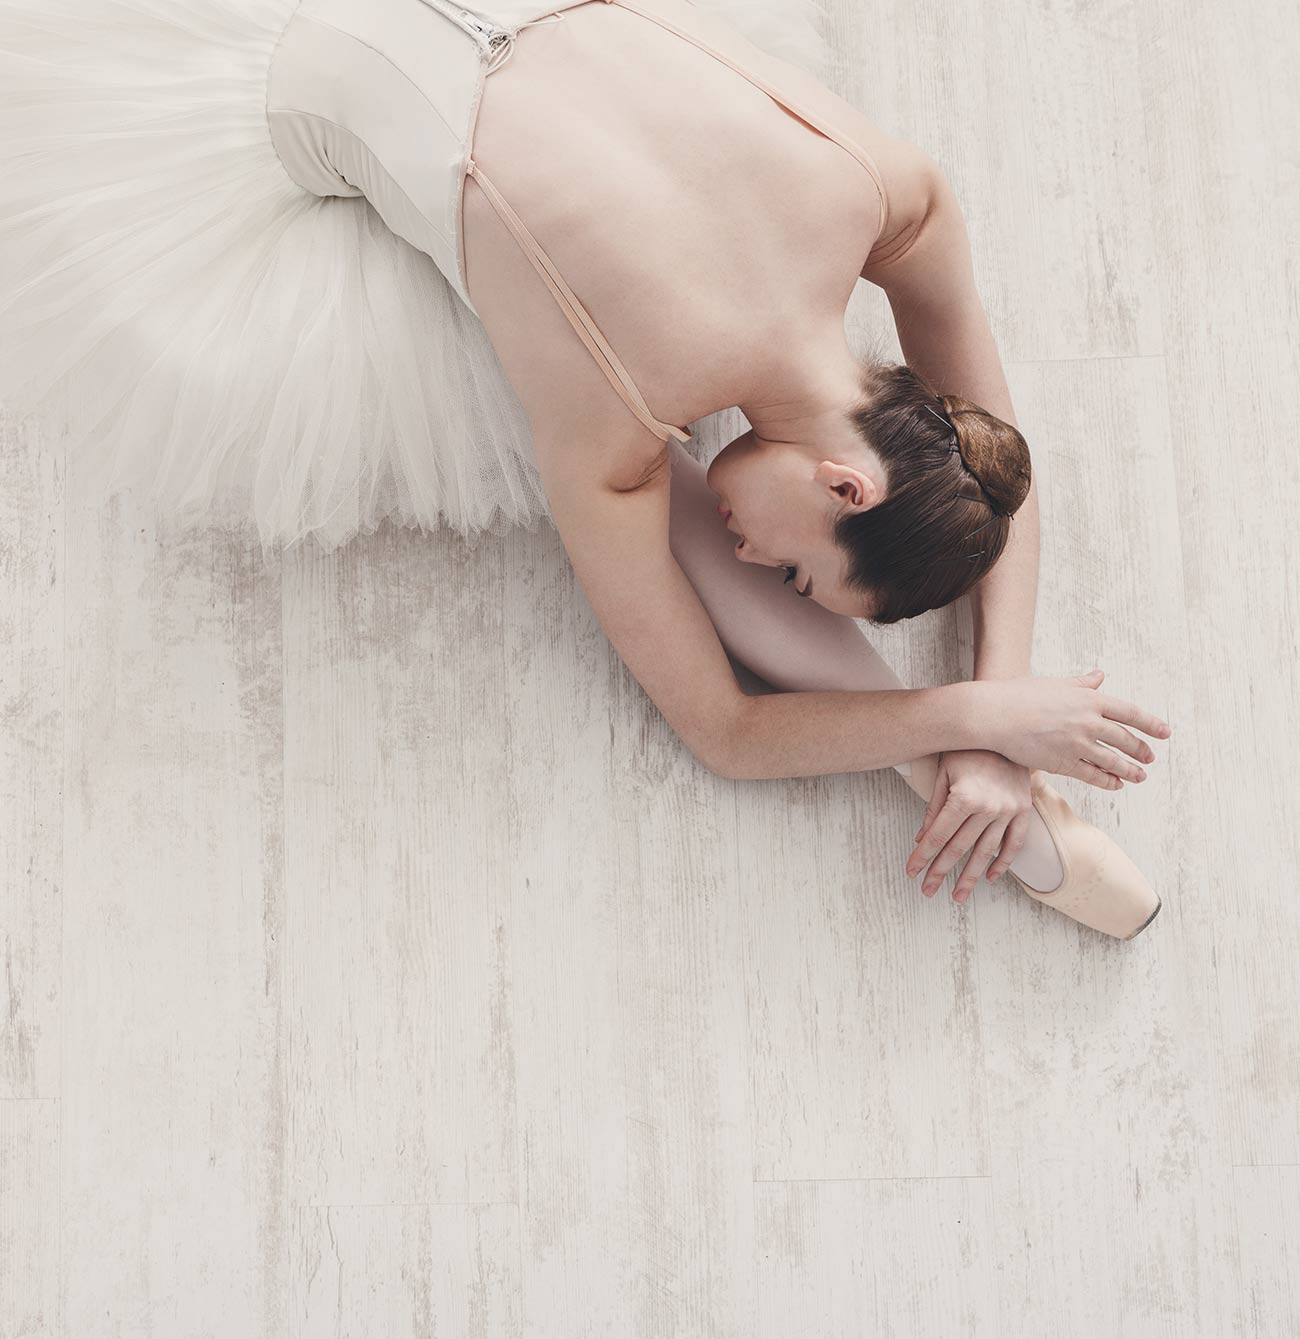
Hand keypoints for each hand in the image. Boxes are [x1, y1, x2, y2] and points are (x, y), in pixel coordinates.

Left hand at [906, 750, 1034, 901]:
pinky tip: (989, 877)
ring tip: (958, 896)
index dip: (923, 856)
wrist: (1004, 729)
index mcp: (964, 797)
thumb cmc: (966, 749)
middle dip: (941, 872)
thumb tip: (921, 838)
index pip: (938, 835)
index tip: (911, 872)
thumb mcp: (943, 773)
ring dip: (970, 877)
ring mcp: (1008, 811)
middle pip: (959, 848)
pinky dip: (1002, 862)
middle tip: (928, 891)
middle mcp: (988, 808)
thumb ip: (933, 808)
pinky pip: (1014, 843)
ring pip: (985, 852)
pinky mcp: (1023, 810)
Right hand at [981, 668, 1170, 788]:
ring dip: (1129, 770)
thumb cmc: (1019, 694)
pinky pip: (1092, 775)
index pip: (1129, 713)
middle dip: (1141, 750)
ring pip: (1112, 761)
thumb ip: (1081, 683)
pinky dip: (1107, 781)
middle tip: (1150, 757)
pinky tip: (1115, 784)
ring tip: (1139, 776)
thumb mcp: (1055, 684)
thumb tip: (1099, 676)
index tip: (1165, 732)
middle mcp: (1088, 721)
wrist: (993, 715)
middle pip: (1125, 739)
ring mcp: (1076, 744)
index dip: (1150, 724)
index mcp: (1089, 699)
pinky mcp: (1062, 762)